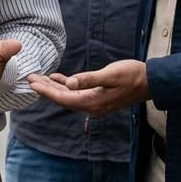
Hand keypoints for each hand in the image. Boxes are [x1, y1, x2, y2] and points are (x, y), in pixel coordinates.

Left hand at [26, 59, 148, 115]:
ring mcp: (95, 103)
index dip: (45, 90)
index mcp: (92, 102)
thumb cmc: (132, 75)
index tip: (31, 82)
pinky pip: (77, 93)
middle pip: (62, 98)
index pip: (62, 98)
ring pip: (68, 96)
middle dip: (45, 89)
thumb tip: (68, 84)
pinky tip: (57, 78)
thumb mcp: (110, 75)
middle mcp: (91, 106)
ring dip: (53, 87)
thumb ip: (88, 79)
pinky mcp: (98, 97)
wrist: (150, 82)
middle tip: (29, 78)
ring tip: (38, 78)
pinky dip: (66, 85)